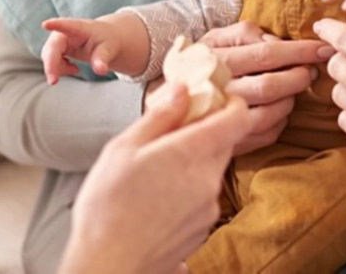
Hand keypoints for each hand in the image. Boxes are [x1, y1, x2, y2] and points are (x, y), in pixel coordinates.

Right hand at [41, 17, 120, 83]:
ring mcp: (57, 40)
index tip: (45, 24)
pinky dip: (60, 69)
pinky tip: (73, 68)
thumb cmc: (106, 40)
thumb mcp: (108, 49)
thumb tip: (100, 70)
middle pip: (52, 47)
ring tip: (75, 69)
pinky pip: (51, 62)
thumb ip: (102, 59)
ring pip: (49, 57)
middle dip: (51, 64)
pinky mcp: (55, 48)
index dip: (56, 25)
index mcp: (79, 28)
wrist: (104, 39)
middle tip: (53, 81)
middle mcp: (64, 32)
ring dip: (57, 68)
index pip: (66, 25)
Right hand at [61, 83, 249, 273]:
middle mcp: (209, 180)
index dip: (230, 104)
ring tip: (154, 172)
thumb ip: (159, 116)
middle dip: (203, 133)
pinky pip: (203, 197)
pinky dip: (188, 189)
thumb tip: (182, 89)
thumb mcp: (123, 149)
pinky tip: (157, 198)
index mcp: (192, 152)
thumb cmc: (107, 207)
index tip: (212, 100)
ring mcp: (209, 207)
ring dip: (193, 163)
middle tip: (169, 135)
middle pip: (224, 143)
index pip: (238, 118)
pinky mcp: (203, 229)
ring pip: (211, 171)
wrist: (109, 266)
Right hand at [197, 21, 332, 154]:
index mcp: (216, 60)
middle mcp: (219, 91)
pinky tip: (279, 108)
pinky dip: (281, 121)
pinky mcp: (229, 143)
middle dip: (298, 77)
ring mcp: (223, 121)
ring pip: (270, 114)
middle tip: (310, 71)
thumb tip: (275, 42)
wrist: (167, 100)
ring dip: (291, 100)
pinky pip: (266, 135)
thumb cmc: (200, 62)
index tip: (322, 48)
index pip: (265, 54)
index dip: (298, 51)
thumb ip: (245, 33)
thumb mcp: (215, 37)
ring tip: (294, 89)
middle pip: (269, 87)